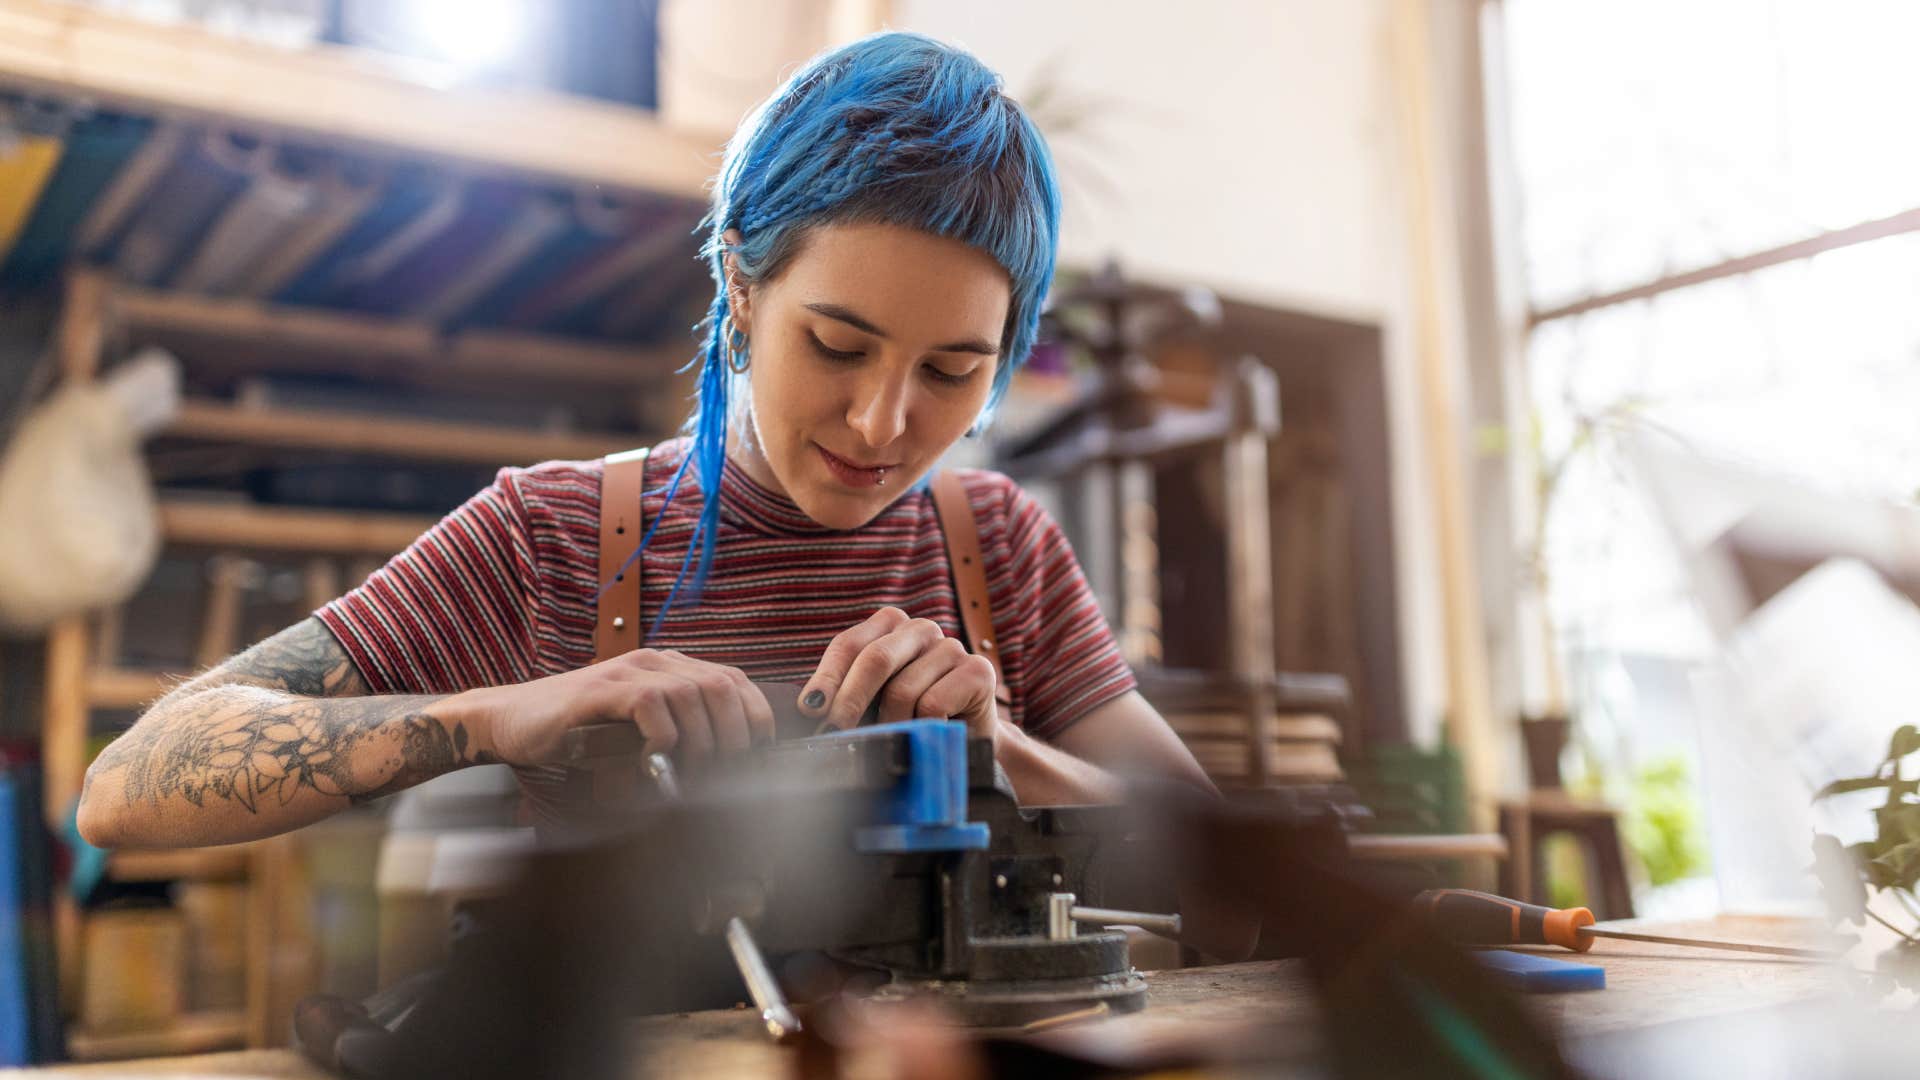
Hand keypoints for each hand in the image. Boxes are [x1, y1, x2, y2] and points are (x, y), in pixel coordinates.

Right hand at [463, 649, 773, 766]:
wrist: (510, 722)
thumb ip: (674, 735)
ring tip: (692, 771)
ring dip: (702, 740)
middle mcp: (653, 662)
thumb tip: (723, 768)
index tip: (761, 753)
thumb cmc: (576, 733)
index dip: (756, 715)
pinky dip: (663, 735)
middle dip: (736, 734)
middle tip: (727, 771)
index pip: (734, 680)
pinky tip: (654, 755)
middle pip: (722, 686)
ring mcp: (626, 672)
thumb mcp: (636, 731)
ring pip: (693, 694)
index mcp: (669, 668)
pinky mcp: (601, 691)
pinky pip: (651, 704)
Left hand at [801, 607, 998, 740]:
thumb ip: (845, 696)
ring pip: (903, 689)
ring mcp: (951, 646)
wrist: (966, 742)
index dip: (827, 677)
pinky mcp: (978, 670)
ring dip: (890, 725)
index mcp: (889, 627)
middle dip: (850, 700)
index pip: (849, 644)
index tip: (810, 710)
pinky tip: (926, 736)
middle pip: (875, 658)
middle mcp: (920, 629)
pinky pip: (933, 704)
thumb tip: (809, 711)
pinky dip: (921, 728)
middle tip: (835, 734)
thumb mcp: (872, 703)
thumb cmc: (910, 720)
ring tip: (889, 745)